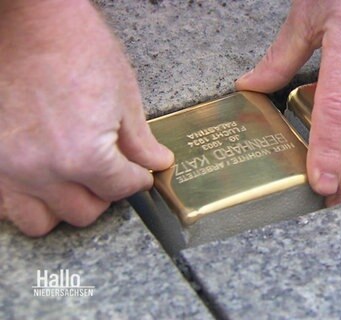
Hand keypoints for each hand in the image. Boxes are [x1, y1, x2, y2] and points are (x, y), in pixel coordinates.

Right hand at [0, 0, 172, 235]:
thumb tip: (156, 163)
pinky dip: (29, 198)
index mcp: (83, 155)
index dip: (137, 179)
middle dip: (106, 194)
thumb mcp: (122, 95)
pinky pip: (7, 204)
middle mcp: (42, 170)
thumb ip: (140, 141)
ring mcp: (7, 168)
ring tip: (75, 179)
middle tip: (111, 174)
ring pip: (42, 220)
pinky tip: (43, 176)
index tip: (138, 173)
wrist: (28, 20)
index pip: (122, 189)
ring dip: (64, 205)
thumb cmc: (75, 47)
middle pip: (85, 212)